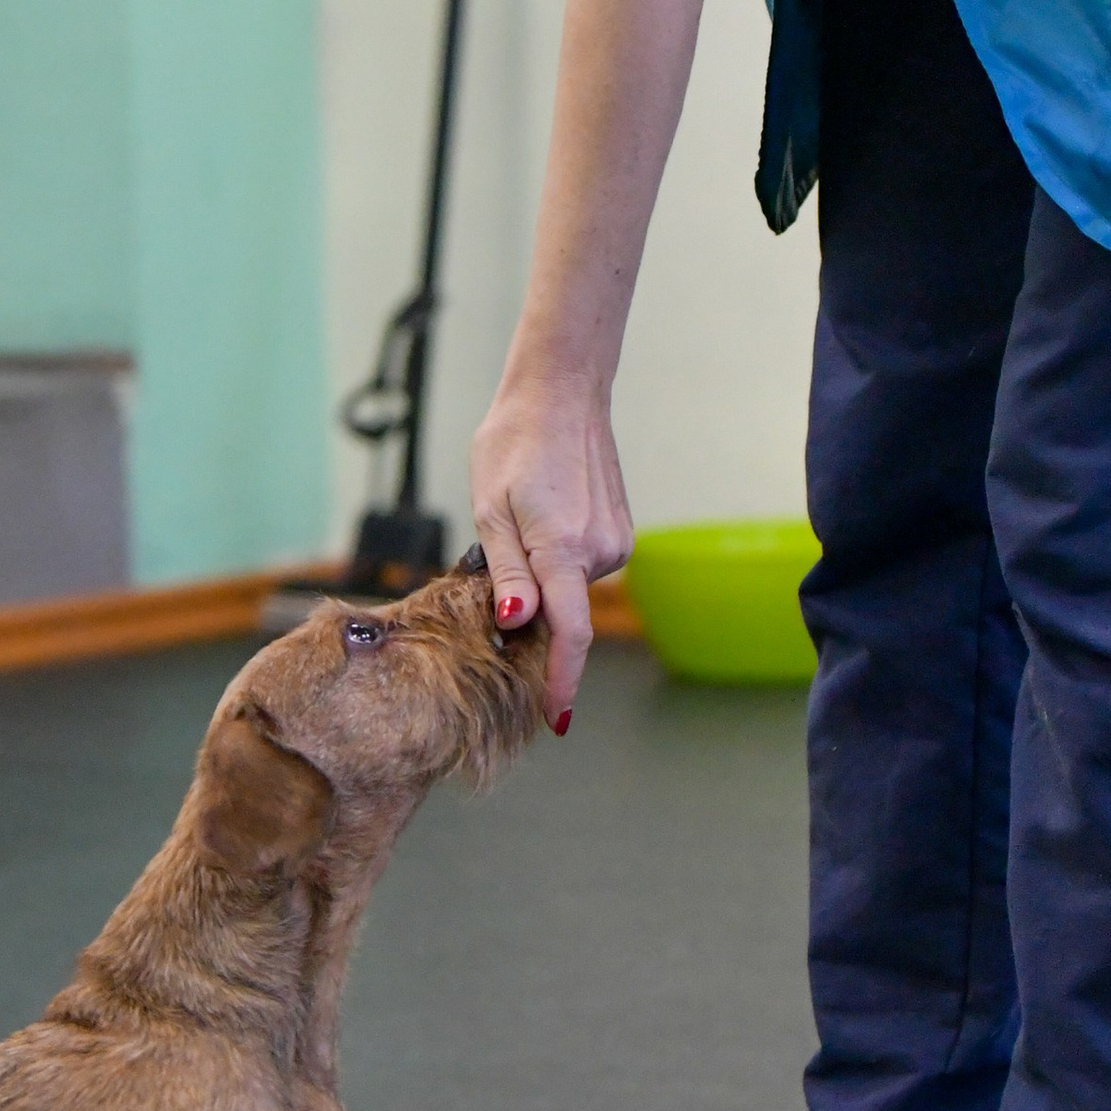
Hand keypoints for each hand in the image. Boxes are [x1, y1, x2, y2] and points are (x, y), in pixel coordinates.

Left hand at [469, 372, 634, 727]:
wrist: (561, 393)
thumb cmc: (513, 443)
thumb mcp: (490, 508)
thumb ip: (506, 573)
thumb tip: (517, 625)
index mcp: (563, 547)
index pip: (570, 633)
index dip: (561, 681)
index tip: (553, 717)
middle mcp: (600, 550)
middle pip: (563, 612)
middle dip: (531, 614)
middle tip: (496, 563)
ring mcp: (615, 540)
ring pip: (572, 588)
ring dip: (543, 581)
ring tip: (518, 525)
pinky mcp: (620, 531)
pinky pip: (584, 566)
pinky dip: (560, 562)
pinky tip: (543, 519)